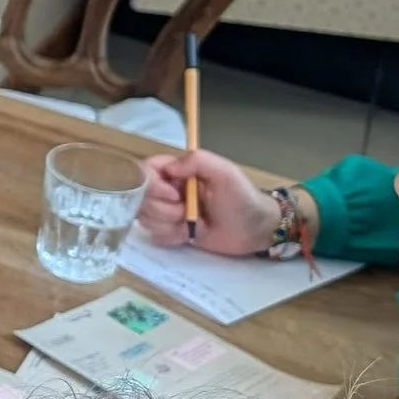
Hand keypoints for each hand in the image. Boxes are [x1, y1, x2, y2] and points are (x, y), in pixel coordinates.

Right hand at [138, 150, 272, 254]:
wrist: (256, 230)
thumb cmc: (243, 198)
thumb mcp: (225, 172)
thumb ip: (197, 161)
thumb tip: (168, 168)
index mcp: (179, 172)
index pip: (147, 170)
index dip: (152, 184)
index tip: (173, 194)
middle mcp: (170, 190)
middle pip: (142, 197)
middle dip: (162, 208)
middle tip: (185, 211)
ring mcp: (170, 213)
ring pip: (146, 217)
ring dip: (166, 223)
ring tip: (190, 223)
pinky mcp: (173, 233)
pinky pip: (155, 235)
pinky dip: (169, 236)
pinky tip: (188, 235)